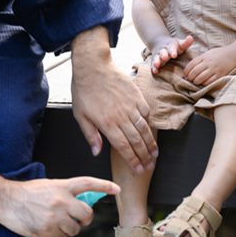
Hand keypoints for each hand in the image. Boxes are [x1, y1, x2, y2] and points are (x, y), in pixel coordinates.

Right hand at [0, 176, 119, 236]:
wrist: (4, 199)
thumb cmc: (26, 193)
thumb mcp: (48, 186)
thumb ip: (65, 193)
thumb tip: (80, 205)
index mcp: (62, 186)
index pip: (88, 184)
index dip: (104, 186)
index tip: (117, 189)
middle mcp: (62, 199)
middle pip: (86, 214)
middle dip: (84, 219)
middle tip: (75, 219)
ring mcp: (55, 215)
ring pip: (74, 229)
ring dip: (68, 229)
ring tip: (54, 222)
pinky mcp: (47, 228)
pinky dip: (56, 236)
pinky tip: (46, 228)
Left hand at [72, 57, 156, 172]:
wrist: (93, 67)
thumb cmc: (84, 91)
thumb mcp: (80, 115)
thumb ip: (90, 135)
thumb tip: (96, 152)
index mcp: (107, 124)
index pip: (124, 147)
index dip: (133, 160)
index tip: (138, 169)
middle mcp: (121, 117)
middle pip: (137, 141)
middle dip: (144, 156)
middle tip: (150, 166)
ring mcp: (131, 106)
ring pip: (144, 129)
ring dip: (151, 143)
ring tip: (155, 154)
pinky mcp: (136, 96)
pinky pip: (146, 113)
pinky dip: (149, 124)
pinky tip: (151, 132)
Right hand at [150, 35, 193, 73]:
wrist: (159, 42)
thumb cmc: (173, 45)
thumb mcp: (179, 43)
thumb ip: (186, 42)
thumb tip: (191, 38)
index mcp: (170, 45)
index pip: (171, 48)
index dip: (172, 51)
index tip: (174, 55)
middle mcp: (163, 50)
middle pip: (163, 52)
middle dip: (163, 55)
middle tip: (165, 58)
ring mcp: (158, 55)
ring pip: (156, 58)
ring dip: (156, 61)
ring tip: (157, 65)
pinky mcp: (154, 60)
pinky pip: (153, 64)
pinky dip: (153, 68)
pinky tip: (155, 72)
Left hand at [183, 45, 235, 84]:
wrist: (234, 53)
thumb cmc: (219, 54)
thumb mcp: (208, 53)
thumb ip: (200, 59)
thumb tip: (190, 68)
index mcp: (204, 56)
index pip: (191, 65)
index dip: (186, 72)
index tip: (185, 75)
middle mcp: (208, 63)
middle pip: (194, 72)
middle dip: (190, 78)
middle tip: (189, 80)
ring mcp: (214, 69)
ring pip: (200, 78)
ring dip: (196, 82)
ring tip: (195, 82)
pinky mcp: (220, 75)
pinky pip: (209, 82)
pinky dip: (204, 84)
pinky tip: (203, 83)